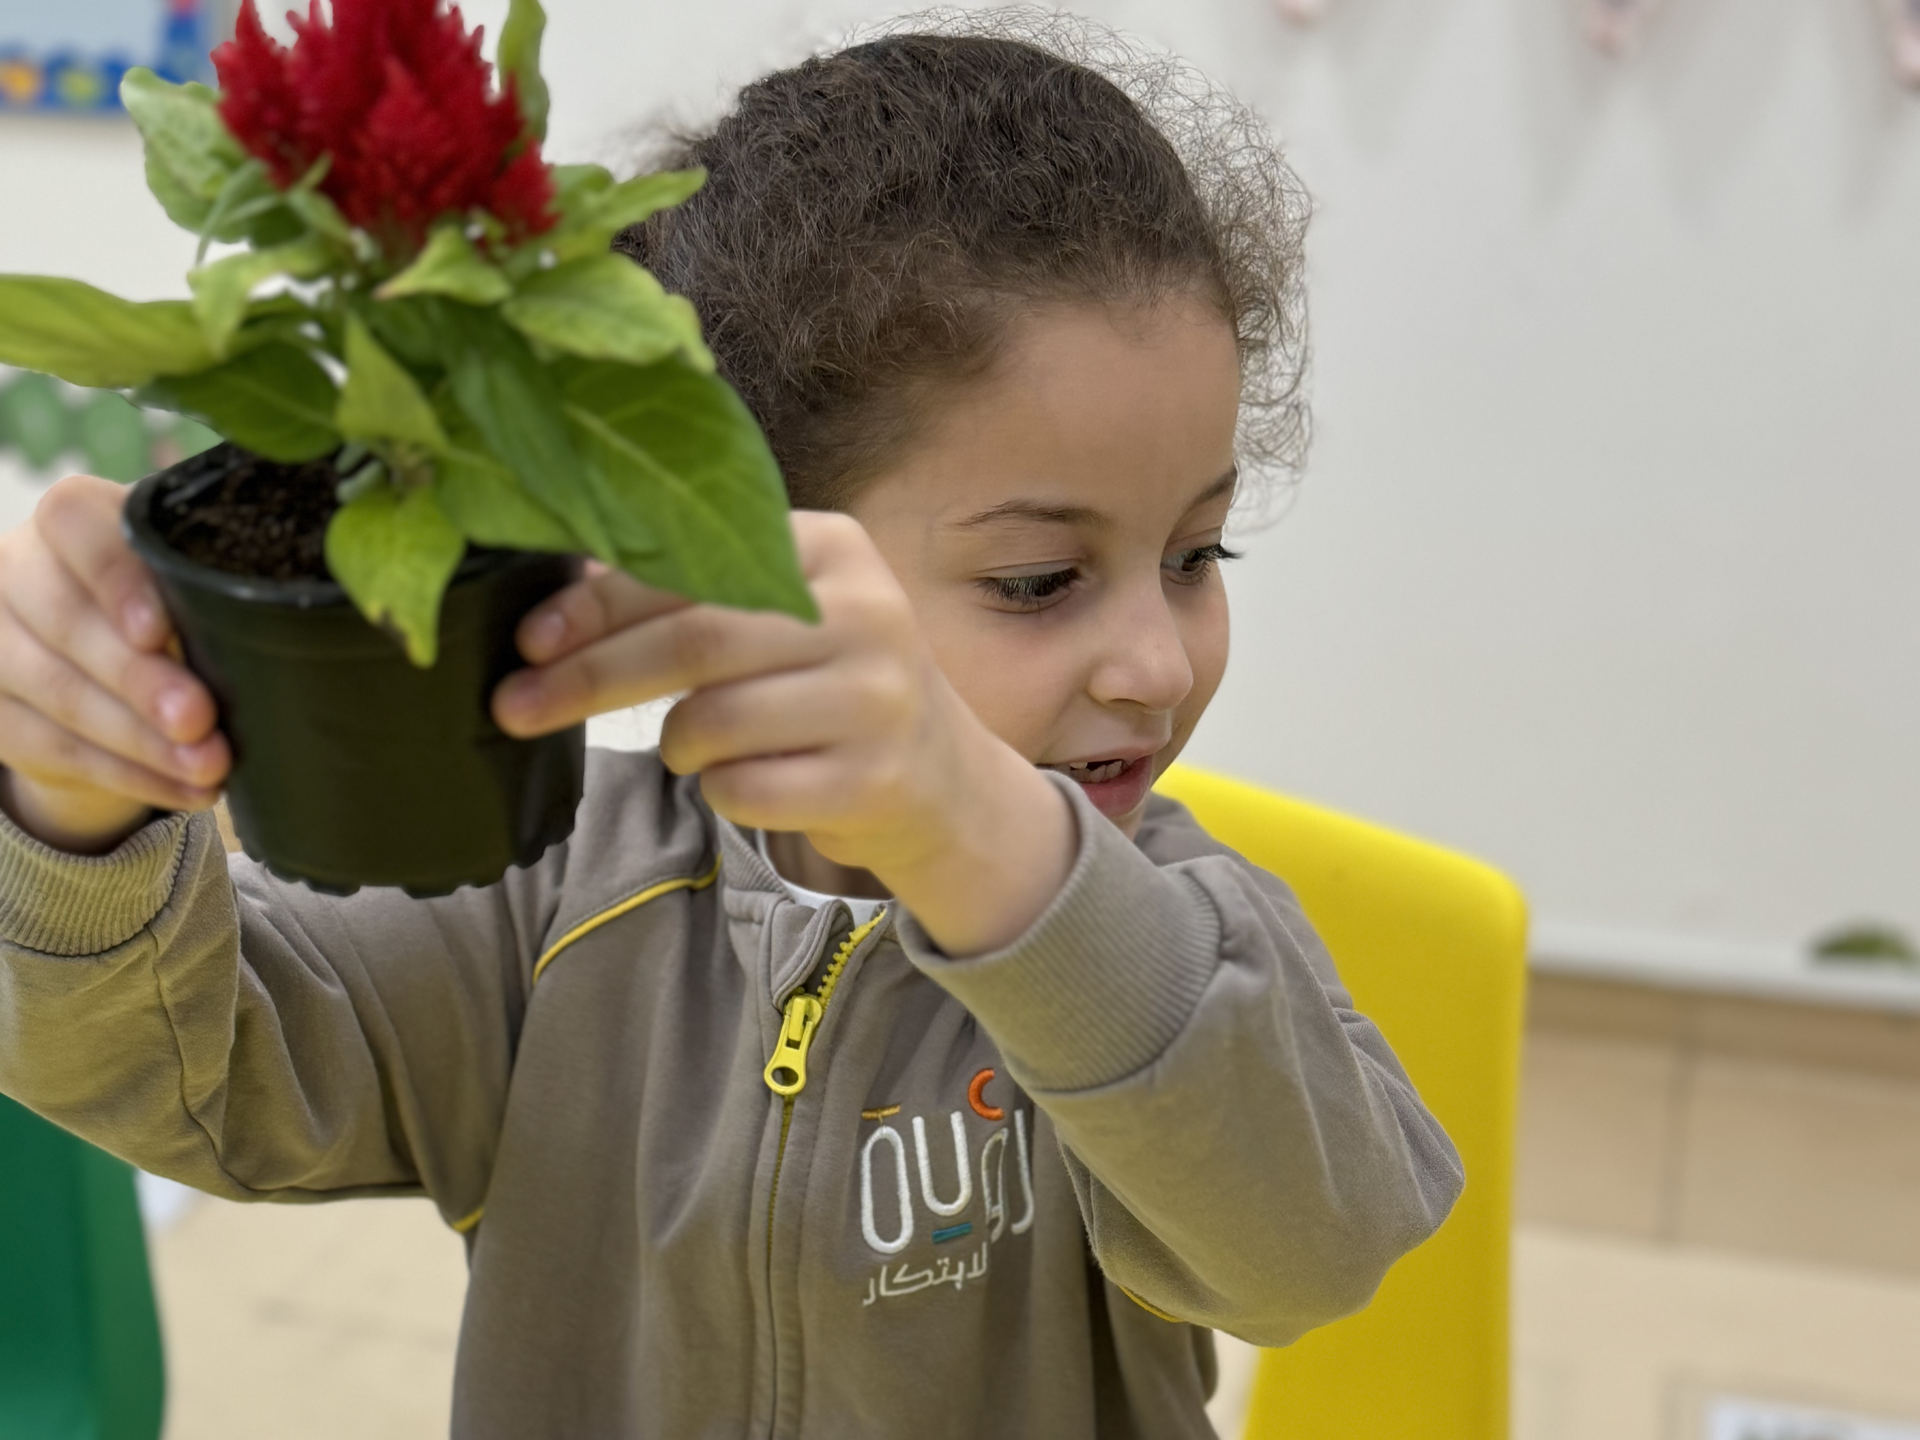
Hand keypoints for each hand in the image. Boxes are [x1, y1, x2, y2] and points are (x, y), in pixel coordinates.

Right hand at [0, 476, 228, 853]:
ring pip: (58, 693)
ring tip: (209, 766)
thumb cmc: (172, 606)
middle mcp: (16, 568)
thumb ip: (212, 591)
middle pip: (65, 621)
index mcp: (71, 519)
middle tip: (200, 719)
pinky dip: (129, 775)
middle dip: (139, 679)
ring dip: (141, 740)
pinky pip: (54, 748)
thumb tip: (278, 631)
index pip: (74, 524)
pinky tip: (188, 790)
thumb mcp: (192, 585)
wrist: (112, 671)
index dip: (114, 578)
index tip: (158, 630)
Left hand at [492, 511, 1073, 954]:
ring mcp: (880, 699)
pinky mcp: (876, 779)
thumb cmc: (828, 689)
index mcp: (833, 549)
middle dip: (590, 678)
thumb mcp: (780, 617)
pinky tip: (750, 779)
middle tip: (515, 707)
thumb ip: (689, 594)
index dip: (597, 605)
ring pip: (711, 724)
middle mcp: (868, 613)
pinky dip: (720, 791)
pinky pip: (743, 790)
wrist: (942, 779)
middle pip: (695, 642)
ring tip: (693, 746)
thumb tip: (553, 602)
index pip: (692, 566)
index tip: (527, 640)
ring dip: (674, 744)